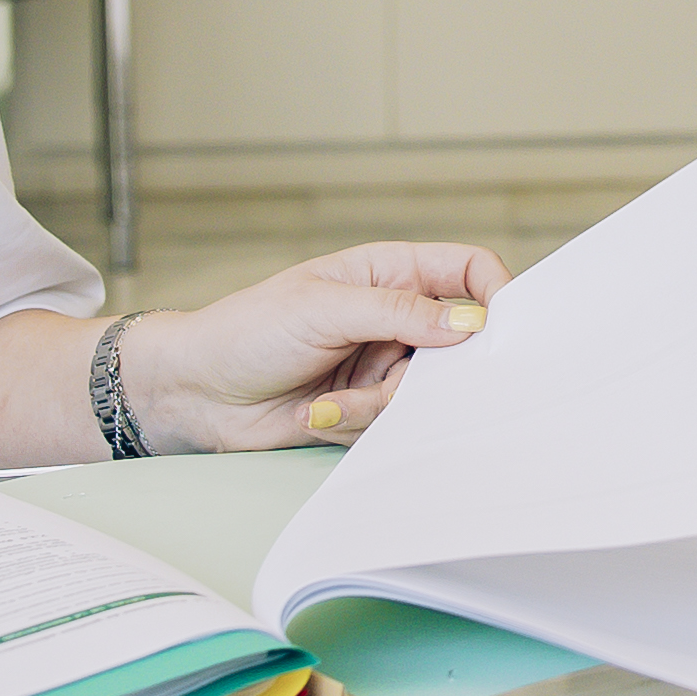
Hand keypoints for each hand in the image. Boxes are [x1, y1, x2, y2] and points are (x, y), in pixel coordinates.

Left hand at [129, 244, 507, 449]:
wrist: (195, 394)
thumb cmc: (246, 331)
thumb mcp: (321, 307)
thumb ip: (398, 312)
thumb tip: (469, 322)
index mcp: (388, 273)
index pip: (466, 271)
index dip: (494, 295)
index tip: (501, 328)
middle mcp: (394, 319)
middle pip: (460, 343)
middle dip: (437, 370)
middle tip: (404, 381)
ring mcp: (382, 365)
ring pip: (427, 392)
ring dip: (381, 402)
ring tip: (331, 400)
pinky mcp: (367, 409)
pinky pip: (394, 423)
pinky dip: (358, 423)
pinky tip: (316, 413)